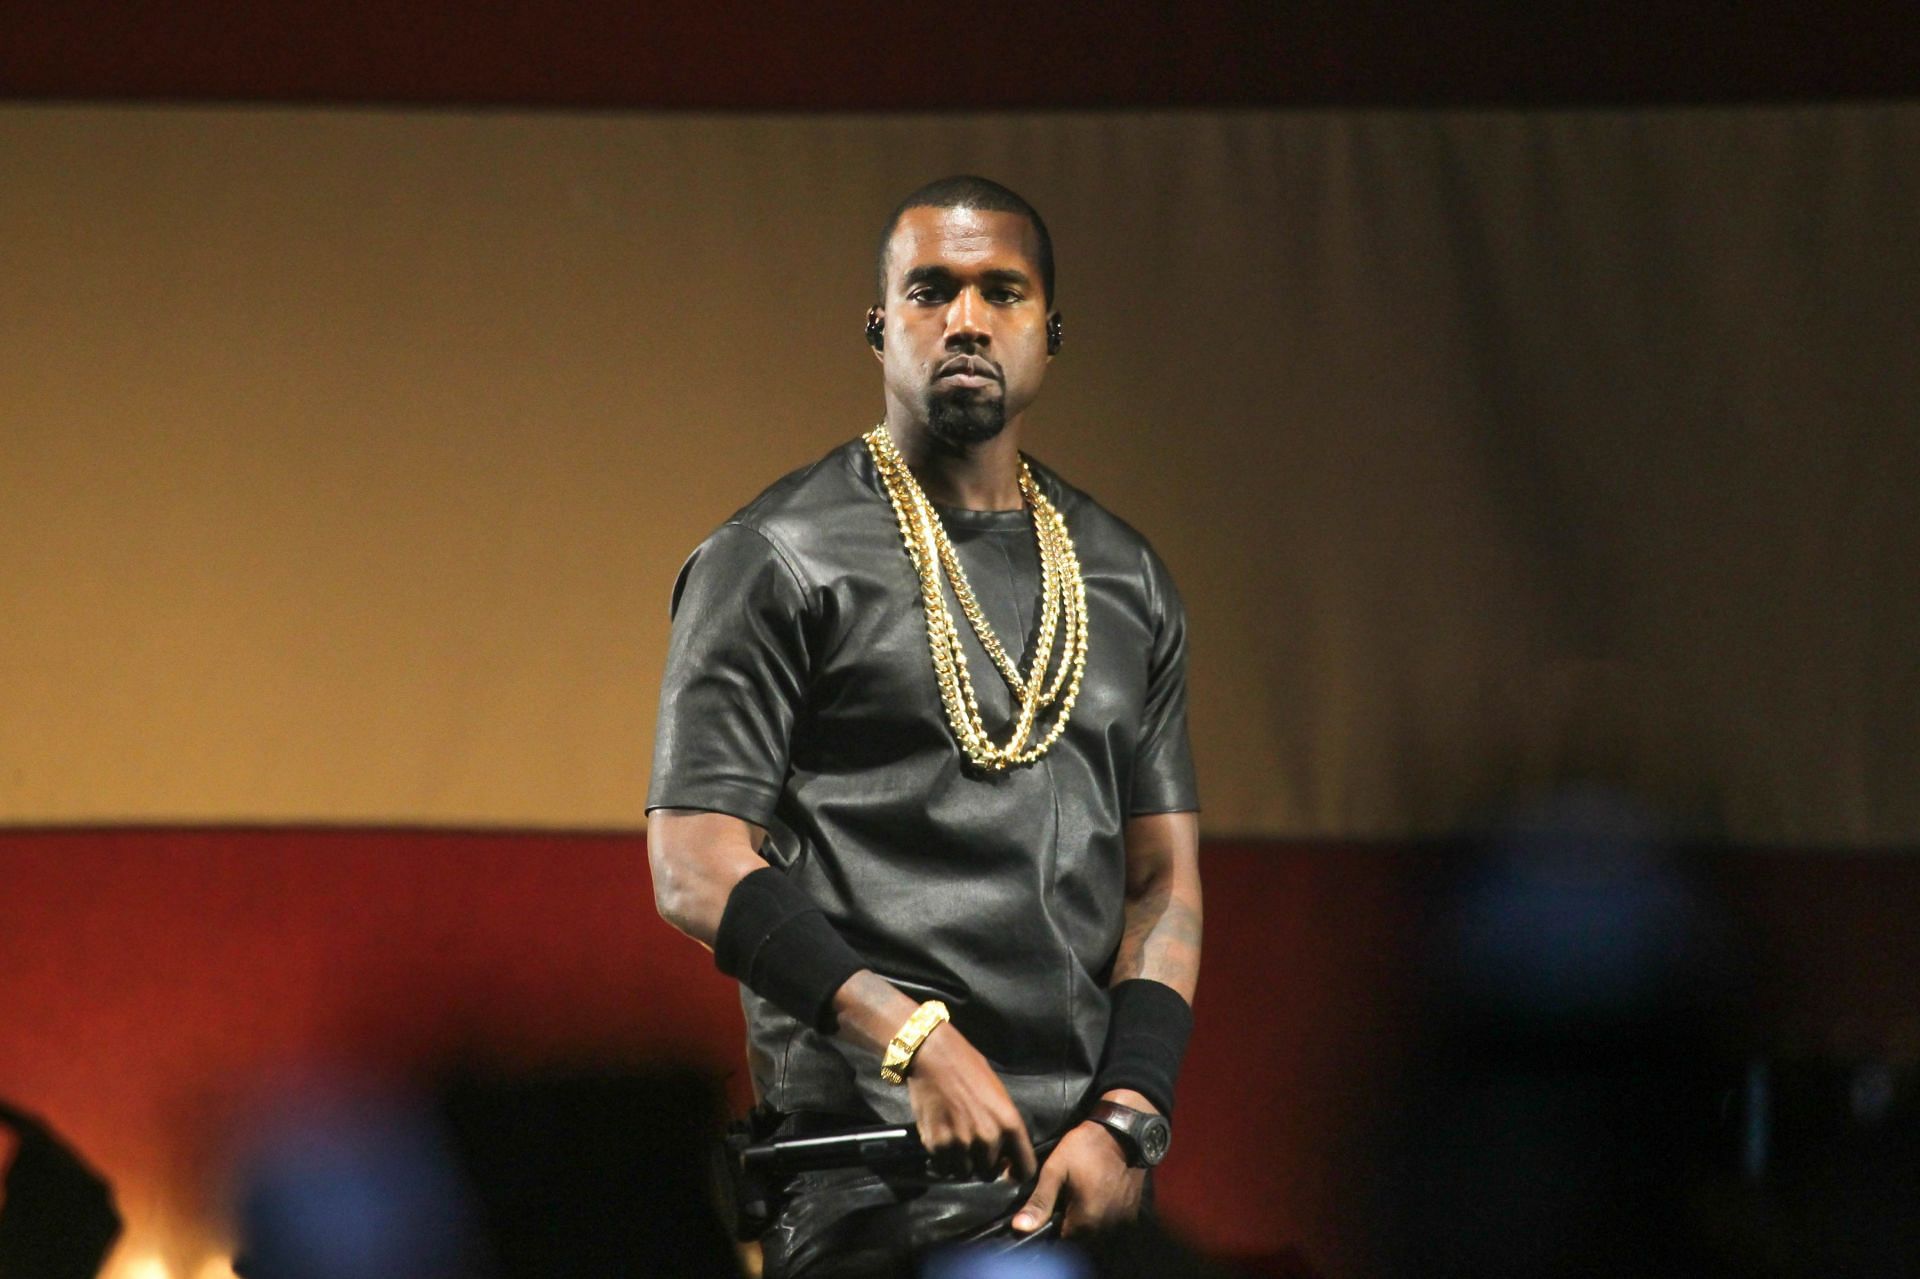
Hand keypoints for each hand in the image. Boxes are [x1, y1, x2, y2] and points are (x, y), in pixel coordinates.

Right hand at [906, 1022, 1037, 1181]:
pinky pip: (943, 1166)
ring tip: (955, 1141)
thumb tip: (1008, 1154)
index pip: (1025, 1170)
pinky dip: (942, 1158)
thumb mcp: (999, 1095)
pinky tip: (940, 1138)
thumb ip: (1005, 1126)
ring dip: (961, 1162)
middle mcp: (989, 1139)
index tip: (1007, 1169)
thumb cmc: (969, 1068)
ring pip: (965, 1173)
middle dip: (982, 1163)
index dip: (1015, 1173)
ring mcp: (962, 1144)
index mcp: (1010, 1124)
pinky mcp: (937, 1144)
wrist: (934, 1056)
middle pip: (989, 1173)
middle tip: (972, 1145)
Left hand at [1011, 1120, 1144, 1236]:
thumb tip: (1019, 1227)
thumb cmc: (1086, 1148)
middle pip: (1080, 1236)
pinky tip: (1099, 1192)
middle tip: (1069, 1192)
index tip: (1053, 1203)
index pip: (1061, 1238)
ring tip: (1084, 1190)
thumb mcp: (1055, 1170)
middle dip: (1070, 1219)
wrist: (1122, 1133)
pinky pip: (1111, 1222)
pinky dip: (1103, 1212)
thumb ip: (1039, 1202)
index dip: (1053, 1222)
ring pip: (1096, 1230)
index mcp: (1086, 1221)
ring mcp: (1122, 1221)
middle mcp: (1106, 1228)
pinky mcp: (1131, 1213)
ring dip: (1087, 1216)